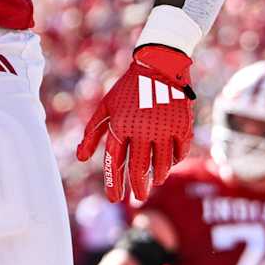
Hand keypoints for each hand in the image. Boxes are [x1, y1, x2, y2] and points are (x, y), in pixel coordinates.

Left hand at [76, 44, 195, 200]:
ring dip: (157, 177)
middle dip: (137, 188)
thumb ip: (92, 133)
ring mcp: (164, 129)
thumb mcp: (106, 107)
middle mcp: (142, 130)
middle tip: (137, 199)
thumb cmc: (128, 89)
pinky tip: (168, 165)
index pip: (115, 162)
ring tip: (154, 183)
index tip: (115, 199)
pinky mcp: (183, 126)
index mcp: (120, 126)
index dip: (114, 183)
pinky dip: (174, 161)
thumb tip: (81, 159)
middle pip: (139, 169)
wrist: (159, 65)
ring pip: (161, 165)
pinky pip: (179, 153)